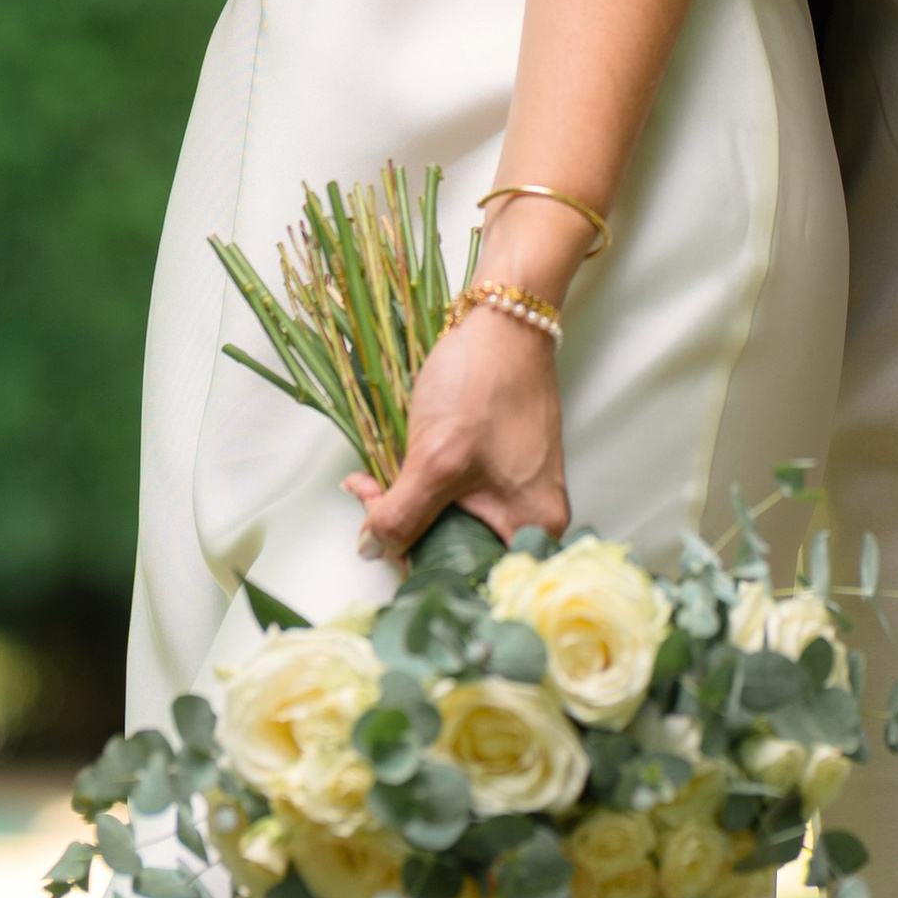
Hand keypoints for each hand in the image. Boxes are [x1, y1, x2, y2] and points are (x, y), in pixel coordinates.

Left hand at [345, 310, 569, 555]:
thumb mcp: (436, 460)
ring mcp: (516, 491)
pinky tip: (389, 470)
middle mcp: (532, 518)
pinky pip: (456, 495)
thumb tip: (372, 552)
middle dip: (404, 532)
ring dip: (406, 507)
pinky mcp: (499, 468)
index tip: (375, 539)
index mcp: (531, 528)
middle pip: (457, 552)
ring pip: (450, 522)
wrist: (503, 319)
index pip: (468, 578)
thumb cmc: (482, 386)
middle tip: (365, 497)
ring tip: (368, 481)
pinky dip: (421, 487)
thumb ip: (402, 516)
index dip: (415, 566)